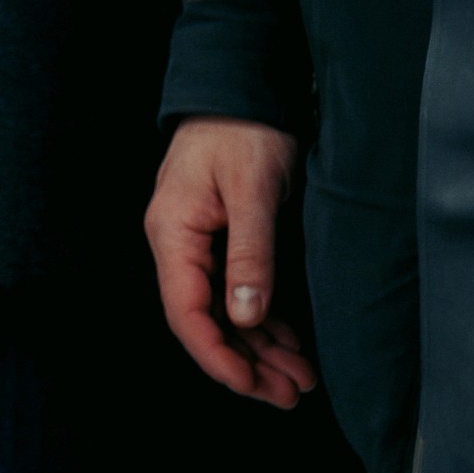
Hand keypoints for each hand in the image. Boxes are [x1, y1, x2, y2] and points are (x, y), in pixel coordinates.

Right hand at [145, 116, 319, 409]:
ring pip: (226, 311)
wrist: (243, 79)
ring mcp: (201, 242)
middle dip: (248, 363)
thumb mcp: (253, 188)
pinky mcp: (223, 236)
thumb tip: (247, 317)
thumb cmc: (244, 125)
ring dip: (261, 347)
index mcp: (174, 234)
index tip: (254, 386)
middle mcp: (180, 244)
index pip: (188, 314)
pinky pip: (238, 290)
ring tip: (299, 379)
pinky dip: (265, 319)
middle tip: (292, 394)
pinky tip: (290, 343)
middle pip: (208, 321)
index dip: (220, 357)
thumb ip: (250, 253)